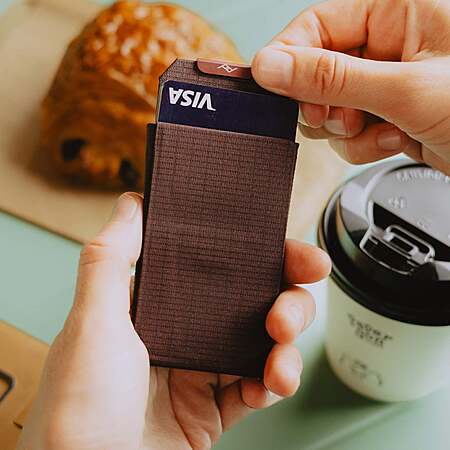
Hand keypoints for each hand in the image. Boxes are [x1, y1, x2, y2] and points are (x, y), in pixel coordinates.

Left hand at [18, 193, 330, 449]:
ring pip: (261, 341)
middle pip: (249, 301)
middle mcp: (181, 333)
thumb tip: (131, 203)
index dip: (256, 255)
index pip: (216, 267)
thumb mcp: (92, 323)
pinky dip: (273, 382)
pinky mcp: (212, 409)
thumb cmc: (79, 409)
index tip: (291, 252)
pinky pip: (257, 386)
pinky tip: (271, 383)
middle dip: (285, 297)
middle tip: (294, 303)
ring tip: (281, 357)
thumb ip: (110, 260)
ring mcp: (199, 371)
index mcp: (157, 305)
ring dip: (285, 345)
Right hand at [252, 0, 449, 174]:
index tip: (272, 86)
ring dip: (347, 128)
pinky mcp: (386, 113)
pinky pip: (349, 130)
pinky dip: (363, 143)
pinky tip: (394, 139)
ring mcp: (385, 81)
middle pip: (318, 69)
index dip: (290, 57)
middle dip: (324, 101)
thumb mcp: (404, 89)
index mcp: (397, 10)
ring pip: (331, 105)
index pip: (316, 25)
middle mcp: (388, 42)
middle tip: (336, 116)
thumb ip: (332, 77)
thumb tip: (272, 67)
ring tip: (380, 128)